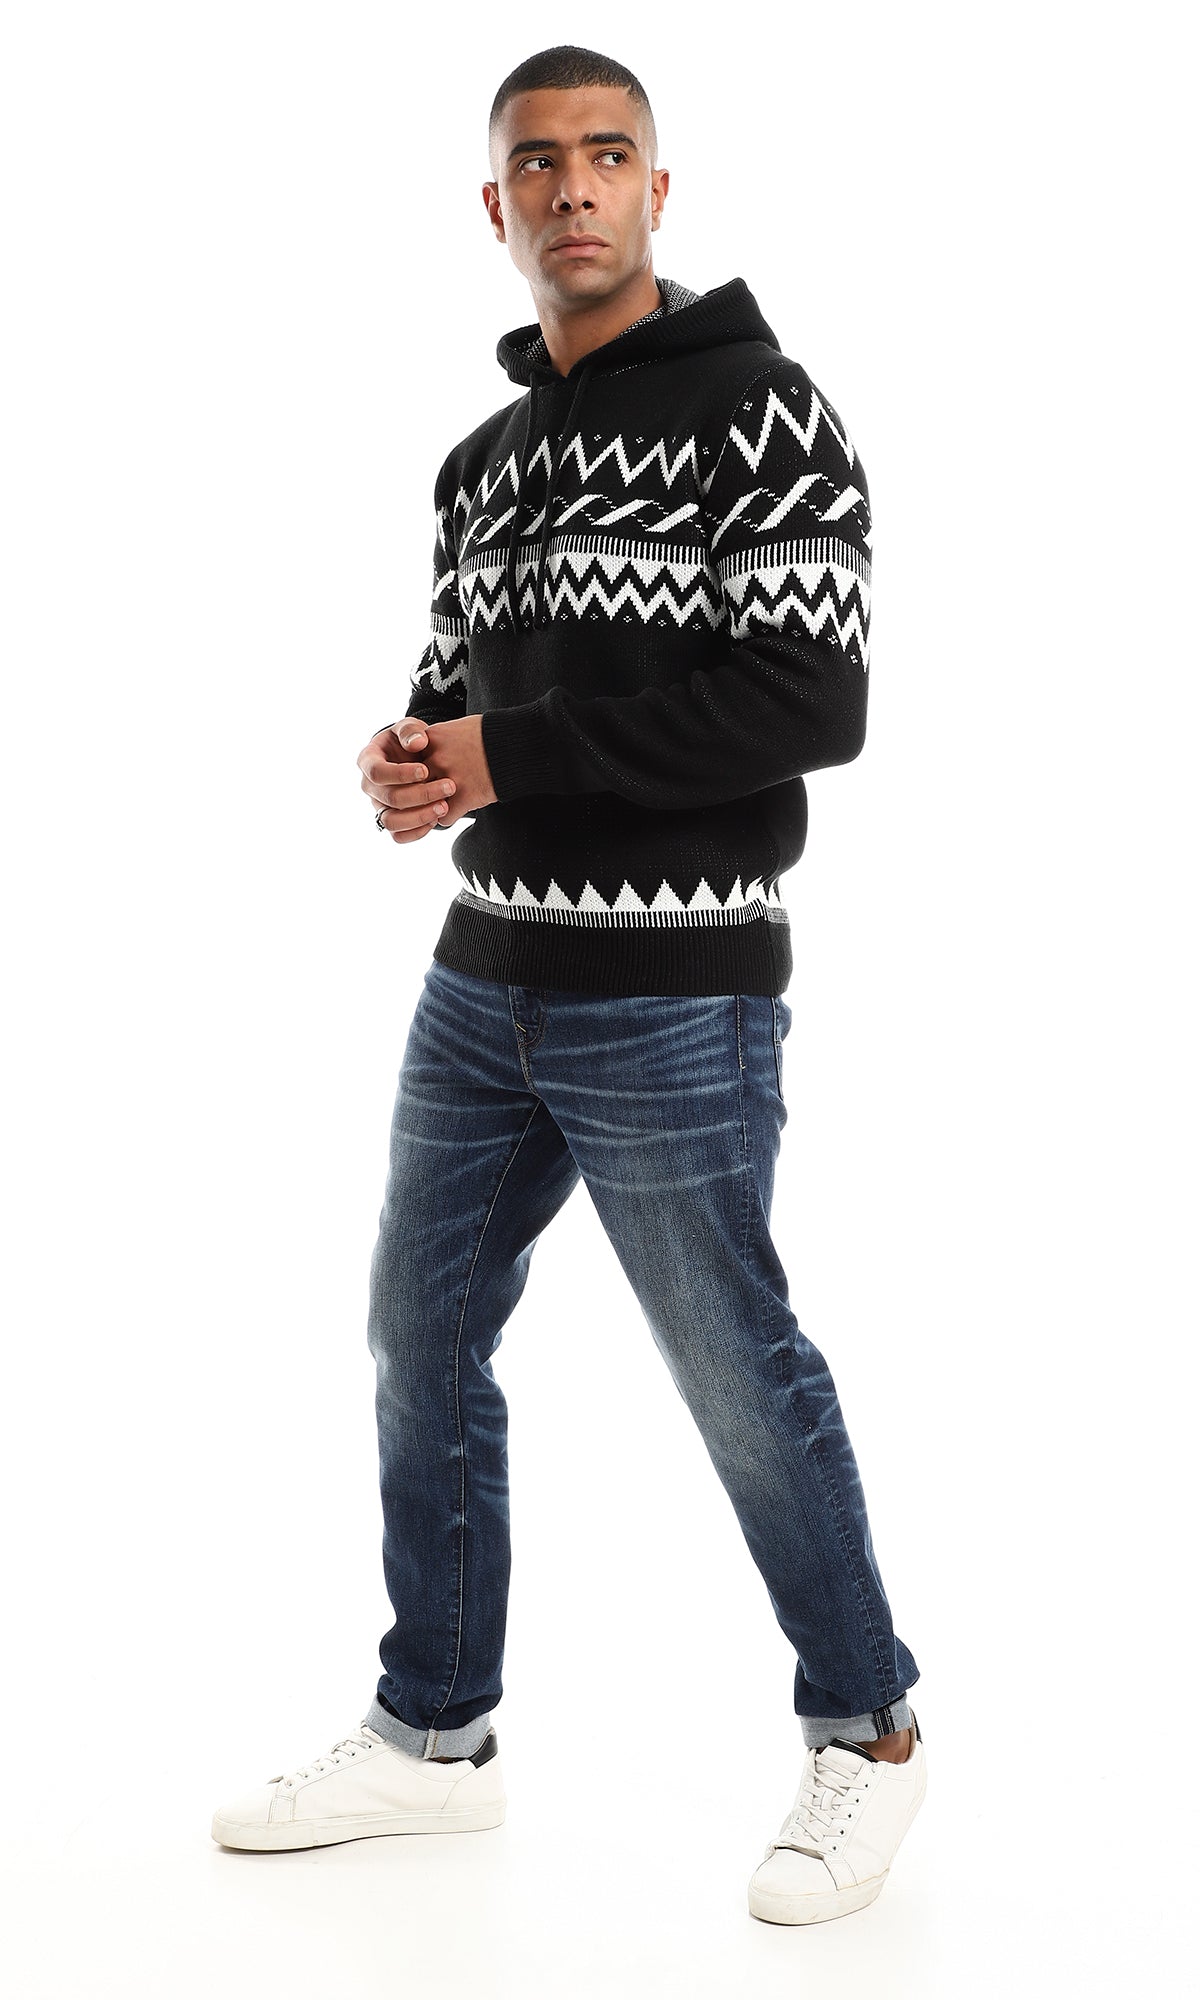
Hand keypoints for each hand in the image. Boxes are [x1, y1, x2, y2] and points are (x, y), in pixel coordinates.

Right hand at [358, 716, 460, 843]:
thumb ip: (411, 731)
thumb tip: (418, 743)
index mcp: (368, 761)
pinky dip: (418, 832)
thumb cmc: (410, 741)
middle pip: (389, 798)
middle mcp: (370, 787)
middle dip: (421, 794)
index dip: (401, 774)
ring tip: (444, 806)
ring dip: (420, 816)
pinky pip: (399, 836)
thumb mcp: (409, 728)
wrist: (415, 758)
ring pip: (392, 822)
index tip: (426, 770)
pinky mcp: (391, 821)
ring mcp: (379, 806)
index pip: (377, 772)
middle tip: (449, 786)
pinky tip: (437, 819)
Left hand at [416, 714, 498, 827]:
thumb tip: (424, 751)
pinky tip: (458, 809)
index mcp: (431, 739)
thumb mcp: (458, 728)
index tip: (423, 774)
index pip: (408, 762)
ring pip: (426, 803)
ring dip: (433, 806)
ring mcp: (448, 780)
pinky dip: (450, 817)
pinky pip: (444, 818)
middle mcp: (435, 759)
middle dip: (421, 791)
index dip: (414, 771)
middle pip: (413, 784)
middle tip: (430, 794)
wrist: (518, 745)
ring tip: (443, 803)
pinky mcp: (463, 798)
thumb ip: (437, 741)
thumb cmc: (491, 735)